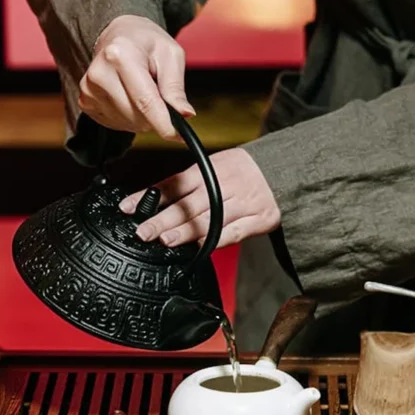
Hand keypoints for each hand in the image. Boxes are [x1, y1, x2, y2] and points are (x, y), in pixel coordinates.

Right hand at [79, 15, 194, 140]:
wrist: (120, 35)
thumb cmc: (148, 43)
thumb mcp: (171, 55)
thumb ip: (176, 87)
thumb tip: (185, 115)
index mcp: (120, 55)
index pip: (145, 101)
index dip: (164, 124)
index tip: (178, 137)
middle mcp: (99, 72)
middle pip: (136, 116)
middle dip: (156, 117)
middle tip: (161, 98)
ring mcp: (88, 88)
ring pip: (126, 123)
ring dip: (142, 118)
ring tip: (144, 93)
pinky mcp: (85, 100)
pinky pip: (114, 124)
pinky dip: (128, 118)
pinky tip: (130, 98)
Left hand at [119, 148, 280, 248]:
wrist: (286, 171)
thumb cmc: (244, 173)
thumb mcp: (216, 167)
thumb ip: (190, 184)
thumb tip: (154, 201)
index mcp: (211, 168)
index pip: (174, 183)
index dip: (149, 196)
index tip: (127, 208)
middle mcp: (226, 183)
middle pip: (190, 203)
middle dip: (163, 218)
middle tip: (143, 231)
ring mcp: (245, 201)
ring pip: (210, 219)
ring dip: (186, 232)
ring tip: (164, 240)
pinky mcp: (261, 218)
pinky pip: (235, 232)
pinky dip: (217, 240)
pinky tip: (200, 247)